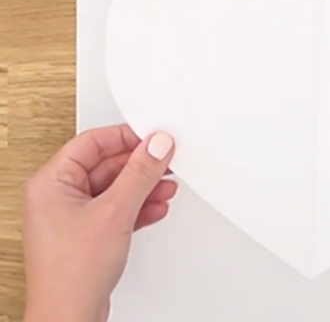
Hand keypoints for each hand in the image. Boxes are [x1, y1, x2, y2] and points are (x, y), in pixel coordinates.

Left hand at [22, 125, 176, 321]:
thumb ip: (140, 174)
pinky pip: (117, 209)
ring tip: (167, 185)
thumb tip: (156, 145)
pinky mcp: (89, 234)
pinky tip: (156, 207)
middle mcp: (59, 196)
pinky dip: (138, 207)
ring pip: (115, 188)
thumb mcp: (115, 212)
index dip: (125, 136)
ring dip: (143, 186)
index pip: (93, 142)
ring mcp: (73, 216)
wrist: (70, 318)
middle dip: (140, 165)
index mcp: (52, 182)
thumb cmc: (71, 273)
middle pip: (107, 165)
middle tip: (166, 160)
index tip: (152, 136)